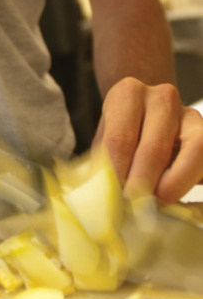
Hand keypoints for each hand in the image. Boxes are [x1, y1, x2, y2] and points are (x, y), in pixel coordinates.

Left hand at [93, 76, 202, 202]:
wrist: (145, 115)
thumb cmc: (121, 133)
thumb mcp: (105, 142)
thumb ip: (106, 165)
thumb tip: (107, 197)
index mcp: (128, 93)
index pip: (119, 139)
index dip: (118, 174)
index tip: (115, 196)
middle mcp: (162, 97)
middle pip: (155, 147)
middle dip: (145, 183)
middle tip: (135, 205)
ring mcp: (190, 114)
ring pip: (195, 149)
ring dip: (175, 182)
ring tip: (159, 201)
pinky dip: (194, 180)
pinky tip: (178, 195)